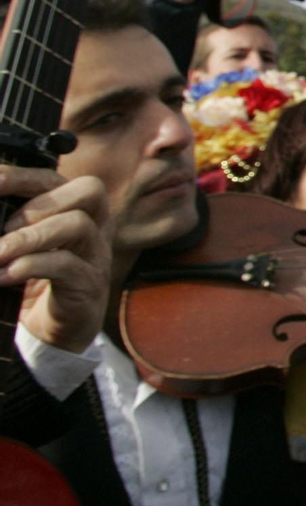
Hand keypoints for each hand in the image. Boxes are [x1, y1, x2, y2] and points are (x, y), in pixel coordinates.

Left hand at [0, 167, 111, 353]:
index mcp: (74, 211)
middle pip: (89, 190)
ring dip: (30, 237)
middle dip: (40, 203)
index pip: (54, 178)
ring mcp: (95, 256)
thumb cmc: (33, 280)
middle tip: (5, 227)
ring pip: (78, 224)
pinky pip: (67, 266)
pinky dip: (31, 266)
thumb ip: (9, 227)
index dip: (21, 176)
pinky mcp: (88, 285)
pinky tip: (5, 275)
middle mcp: (94, 227)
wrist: (51, 329)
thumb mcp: (21, 245)